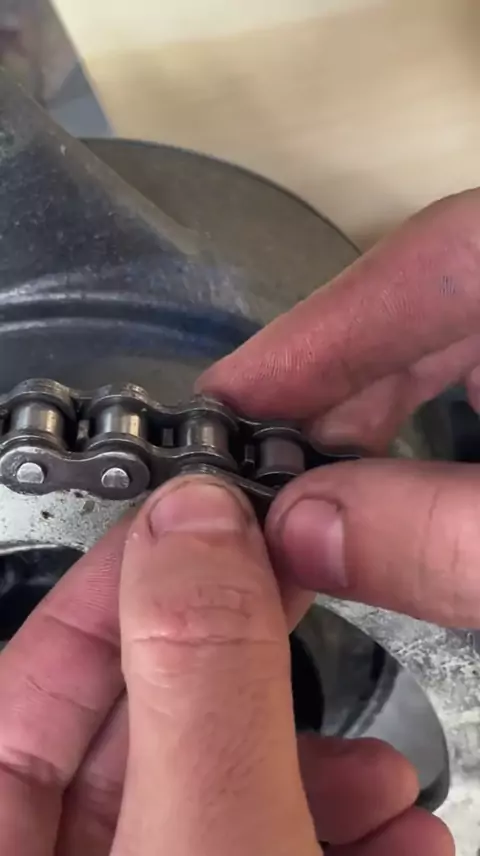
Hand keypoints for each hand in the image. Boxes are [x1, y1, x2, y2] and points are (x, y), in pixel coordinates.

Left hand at [0, 477, 448, 855]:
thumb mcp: (207, 845)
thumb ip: (198, 679)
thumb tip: (193, 519)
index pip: (40, 673)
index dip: (132, 581)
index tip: (214, 523)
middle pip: (145, 734)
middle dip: (252, 683)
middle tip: (315, 614)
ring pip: (213, 798)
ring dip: (318, 777)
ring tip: (388, 782)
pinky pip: (251, 853)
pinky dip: (331, 839)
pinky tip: (396, 840)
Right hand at [200, 189, 479, 627]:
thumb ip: (434, 538)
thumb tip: (301, 531)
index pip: (434, 259)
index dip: (319, 332)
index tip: (230, 402)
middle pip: (429, 301)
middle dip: (335, 386)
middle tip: (256, 464)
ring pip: (452, 341)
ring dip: (375, 413)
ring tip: (308, 485)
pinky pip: (477, 374)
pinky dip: (425, 429)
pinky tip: (390, 483)